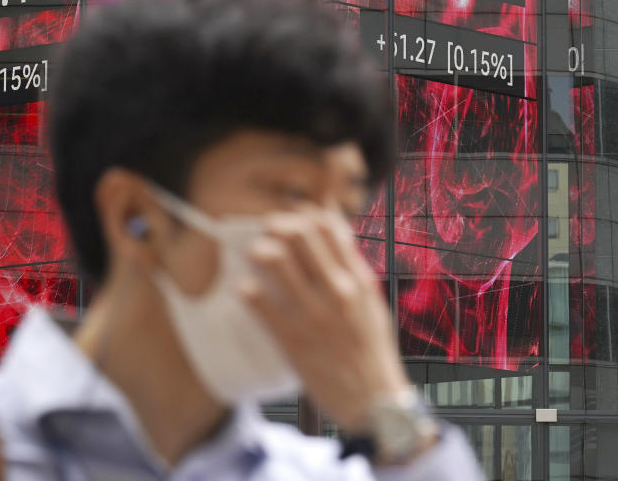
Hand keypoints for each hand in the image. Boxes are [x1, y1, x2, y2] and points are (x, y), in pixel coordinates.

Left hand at [240, 210, 410, 431]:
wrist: (374, 402)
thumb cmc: (371, 350)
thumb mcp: (372, 303)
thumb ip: (353, 269)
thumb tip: (335, 234)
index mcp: (358, 280)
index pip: (329, 227)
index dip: (305, 214)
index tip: (292, 214)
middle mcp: (338, 291)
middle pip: (300, 235)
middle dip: (278, 225)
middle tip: (266, 228)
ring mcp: (314, 314)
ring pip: (277, 261)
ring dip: (260, 250)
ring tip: (253, 254)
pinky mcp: (293, 340)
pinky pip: (261, 305)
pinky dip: (248, 291)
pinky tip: (243, 288)